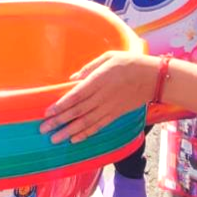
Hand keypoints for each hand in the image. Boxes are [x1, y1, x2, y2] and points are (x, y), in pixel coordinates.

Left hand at [39, 52, 158, 143]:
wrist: (152, 78)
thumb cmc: (129, 63)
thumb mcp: (108, 57)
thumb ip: (89, 68)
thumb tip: (72, 79)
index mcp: (98, 80)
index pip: (75, 95)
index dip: (60, 105)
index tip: (47, 112)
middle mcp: (102, 96)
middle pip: (77, 111)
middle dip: (59, 121)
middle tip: (43, 129)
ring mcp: (109, 107)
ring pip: (85, 122)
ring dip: (68, 131)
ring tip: (55, 138)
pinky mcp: (115, 114)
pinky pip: (98, 126)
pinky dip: (86, 134)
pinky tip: (75, 139)